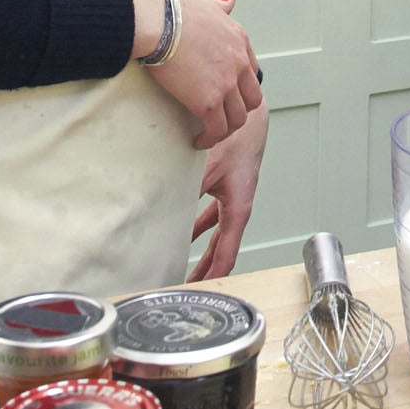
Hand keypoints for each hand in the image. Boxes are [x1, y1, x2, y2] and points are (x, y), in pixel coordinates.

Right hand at [132, 0, 262, 148]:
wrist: (159, 19)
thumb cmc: (174, 8)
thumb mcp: (206, 3)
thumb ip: (220, 6)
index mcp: (239, 39)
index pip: (251, 70)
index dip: (241, 85)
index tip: (227, 93)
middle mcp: (239, 62)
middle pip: (252, 97)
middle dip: (239, 110)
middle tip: (221, 116)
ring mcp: (227, 83)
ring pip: (238, 118)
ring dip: (225, 129)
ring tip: (210, 133)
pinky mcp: (209, 101)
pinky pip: (218, 129)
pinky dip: (210, 138)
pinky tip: (198, 140)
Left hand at [189, 99, 267, 279]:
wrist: (249, 117)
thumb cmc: (240, 140)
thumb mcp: (208, 169)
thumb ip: (186, 190)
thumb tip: (160, 208)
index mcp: (239, 210)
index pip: (226, 255)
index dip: (212, 276)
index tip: (199, 291)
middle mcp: (237, 209)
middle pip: (221, 251)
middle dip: (205, 272)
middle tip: (189, 289)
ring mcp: (232, 200)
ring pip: (216, 237)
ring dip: (202, 254)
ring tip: (187, 271)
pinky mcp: (225, 189)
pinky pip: (211, 218)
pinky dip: (197, 229)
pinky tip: (183, 234)